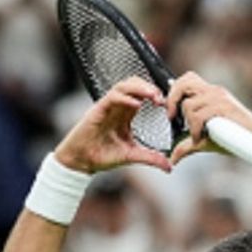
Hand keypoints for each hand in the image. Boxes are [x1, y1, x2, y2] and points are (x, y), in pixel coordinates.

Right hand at [53, 77, 172, 173]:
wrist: (82, 162)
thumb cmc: (101, 155)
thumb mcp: (132, 156)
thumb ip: (150, 158)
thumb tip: (169, 166)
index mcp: (125, 114)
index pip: (141, 95)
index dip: (155, 95)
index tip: (166, 104)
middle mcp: (117, 107)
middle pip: (134, 85)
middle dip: (149, 87)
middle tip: (162, 98)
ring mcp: (107, 106)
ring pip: (124, 85)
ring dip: (140, 87)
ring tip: (153, 95)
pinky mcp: (98, 109)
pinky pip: (113, 96)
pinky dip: (125, 97)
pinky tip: (137, 104)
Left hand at [164, 72, 251, 166]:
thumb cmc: (233, 139)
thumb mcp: (204, 141)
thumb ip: (186, 145)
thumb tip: (173, 158)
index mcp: (210, 93)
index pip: (187, 79)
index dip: (173, 91)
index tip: (169, 110)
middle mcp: (215, 91)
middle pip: (184, 83)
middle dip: (172, 101)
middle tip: (172, 118)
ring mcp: (221, 98)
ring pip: (189, 104)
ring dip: (188, 122)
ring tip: (195, 135)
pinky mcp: (225, 108)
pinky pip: (199, 116)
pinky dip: (195, 130)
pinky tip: (200, 138)